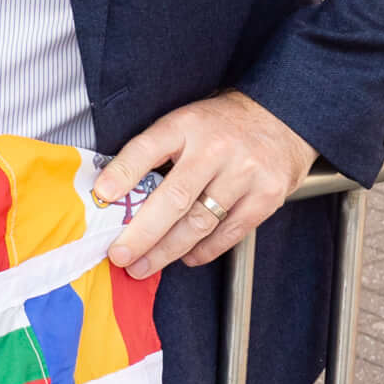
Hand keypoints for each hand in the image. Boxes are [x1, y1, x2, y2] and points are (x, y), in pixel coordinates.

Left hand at [98, 89, 313, 276]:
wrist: (281, 119)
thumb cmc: (221, 126)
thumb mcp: (185, 123)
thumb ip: (156, 153)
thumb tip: (115, 194)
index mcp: (187, 125)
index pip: (148, 147)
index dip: (123, 172)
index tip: (102, 196)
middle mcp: (215, 148)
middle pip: (174, 198)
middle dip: (142, 233)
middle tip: (120, 254)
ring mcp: (244, 173)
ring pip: (199, 222)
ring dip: (167, 250)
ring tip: (144, 265)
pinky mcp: (266, 196)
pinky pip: (228, 233)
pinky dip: (204, 250)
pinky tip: (185, 257)